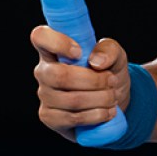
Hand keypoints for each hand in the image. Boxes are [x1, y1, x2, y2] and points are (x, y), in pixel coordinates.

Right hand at [31, 24, 127, 140]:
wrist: (113, 101)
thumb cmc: (108, 71)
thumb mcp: (116, 55)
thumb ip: (109, 50)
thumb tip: (95, 62)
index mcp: (54, 49)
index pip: (40, 37)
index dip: (56, 42)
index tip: (79, 52)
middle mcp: (44, 71)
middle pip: (58, 75)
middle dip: (92, 80)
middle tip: (111, 81)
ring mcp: (44, 95)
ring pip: (69, 100)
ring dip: (99, 99)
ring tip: (112, 97)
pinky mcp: (49, 117)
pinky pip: (71, 118)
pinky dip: (95, 115)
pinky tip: (106, 112)